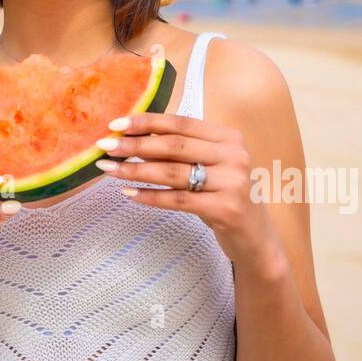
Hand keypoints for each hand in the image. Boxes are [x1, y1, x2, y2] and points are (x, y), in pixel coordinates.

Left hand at [93, 110, 272, 267]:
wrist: (256, 239)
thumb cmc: (224, 197)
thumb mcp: (208, 168)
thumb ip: (179, 152)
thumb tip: (132, 139)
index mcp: (229, 137)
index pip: (181, 123)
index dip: (147, 121)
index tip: (116, 123)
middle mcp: (234, 155)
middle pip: (174, 146)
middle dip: (134, 144)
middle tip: (104, 146)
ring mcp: (233, 183)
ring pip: (173, 173)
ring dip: (135, 170)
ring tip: (109, 170)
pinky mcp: (227, 209)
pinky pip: (178, 200)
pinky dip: (150, 196)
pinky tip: (128, 194)